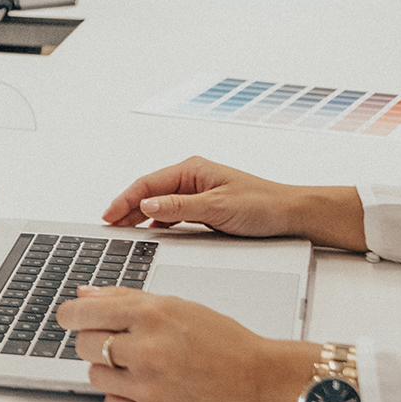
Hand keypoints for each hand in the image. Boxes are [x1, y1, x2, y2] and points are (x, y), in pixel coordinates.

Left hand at [56, 288, 321, 401]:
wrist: (264, 382)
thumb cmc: (227, 343)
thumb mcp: (178, 306)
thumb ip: (126, 298)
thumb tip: (84, 294)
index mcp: (152, 314)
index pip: (81, 313)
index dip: (70, 316)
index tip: (69, 318)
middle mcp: (147, 349)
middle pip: (83, 346)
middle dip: (96, 343)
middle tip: (122, 344)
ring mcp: (150, 388)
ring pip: (95, 377)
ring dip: (111, 372)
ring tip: (143, 367)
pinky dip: (124, 399)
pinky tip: (148, 389)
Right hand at [102, 156, 365, 251]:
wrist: (291, 214)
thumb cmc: (262, 205)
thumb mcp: (217, 208)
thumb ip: (179, 208)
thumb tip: (147, 207)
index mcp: (192, 170)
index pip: (147, 184)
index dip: (124, 200)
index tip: (109, 216)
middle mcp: (192, 177)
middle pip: (149, 192)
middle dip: (127, 208)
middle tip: (108, 226)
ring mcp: (197, 191)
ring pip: (159, 203)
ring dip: (140, 215)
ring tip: (122, 230)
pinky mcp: (204, 206)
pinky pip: (173, 212)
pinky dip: (158, 222)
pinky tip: (149, 232)